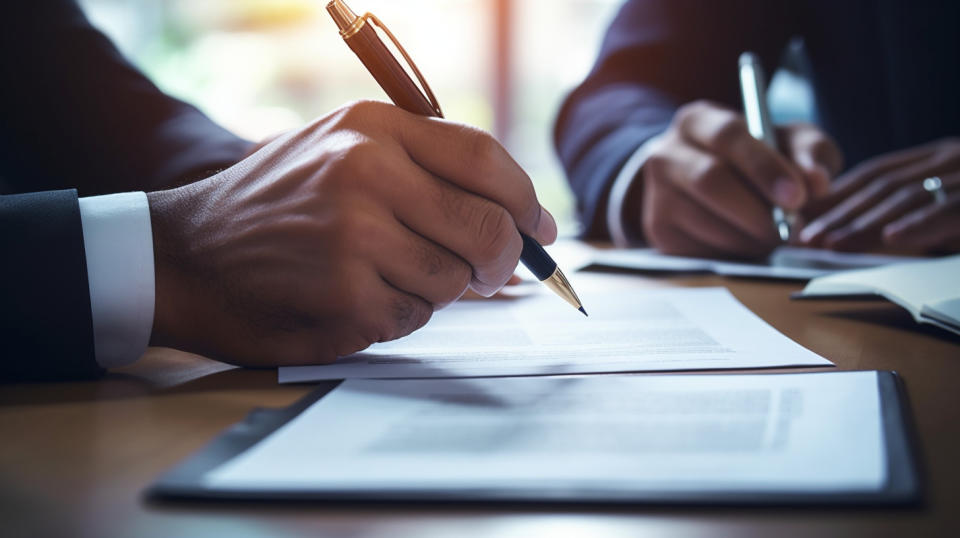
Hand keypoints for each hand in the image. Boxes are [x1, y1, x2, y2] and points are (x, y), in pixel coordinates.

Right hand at [147, 100, 556, 366]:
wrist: (184, 253)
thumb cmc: (272, 202)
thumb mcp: (336, 148)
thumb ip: (419, 165)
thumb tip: (512, 214)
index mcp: (372, 128)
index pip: (484, 159)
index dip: (526, 199)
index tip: (541, 228)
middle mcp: (368, 174)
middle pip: (487, 227)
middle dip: (503, 259)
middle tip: (491, 272)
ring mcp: (357, 239)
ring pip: (455, 281)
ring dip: (437, 289)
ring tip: (384, 274)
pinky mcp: (347, 298)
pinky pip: (414, 317)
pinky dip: (398, 314)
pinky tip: (352, 297)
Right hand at [636, 100, 841, 257]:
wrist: (707, 180)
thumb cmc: (757, 158)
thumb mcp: (789, 142)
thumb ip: (810, 153)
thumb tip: (816, 184)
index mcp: (697, 121)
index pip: (728, 137)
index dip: (764, 168)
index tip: (798, 197)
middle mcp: (666, 154)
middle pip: (709, 180)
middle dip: (758, 211)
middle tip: (792, 230)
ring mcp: (657, 195)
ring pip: (706, 221)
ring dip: (750, 238)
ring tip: (775, 236)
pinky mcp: (658, 231)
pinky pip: (698, 249)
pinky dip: (733, 253)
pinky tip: (748, 243)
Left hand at [799, 137, 959, 251]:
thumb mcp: (949, 215)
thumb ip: (913, 217)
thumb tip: (874, 236)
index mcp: (937, 160)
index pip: (876, 174)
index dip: (836, 195)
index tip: (803, 217)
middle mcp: (949, 159)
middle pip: (881, 184)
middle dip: (839, 213)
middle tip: (806, 238)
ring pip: (905, 196)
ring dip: (865, 222)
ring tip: (833, 244)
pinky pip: (947, 208)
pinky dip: (917, 223)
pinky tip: (891, 238)